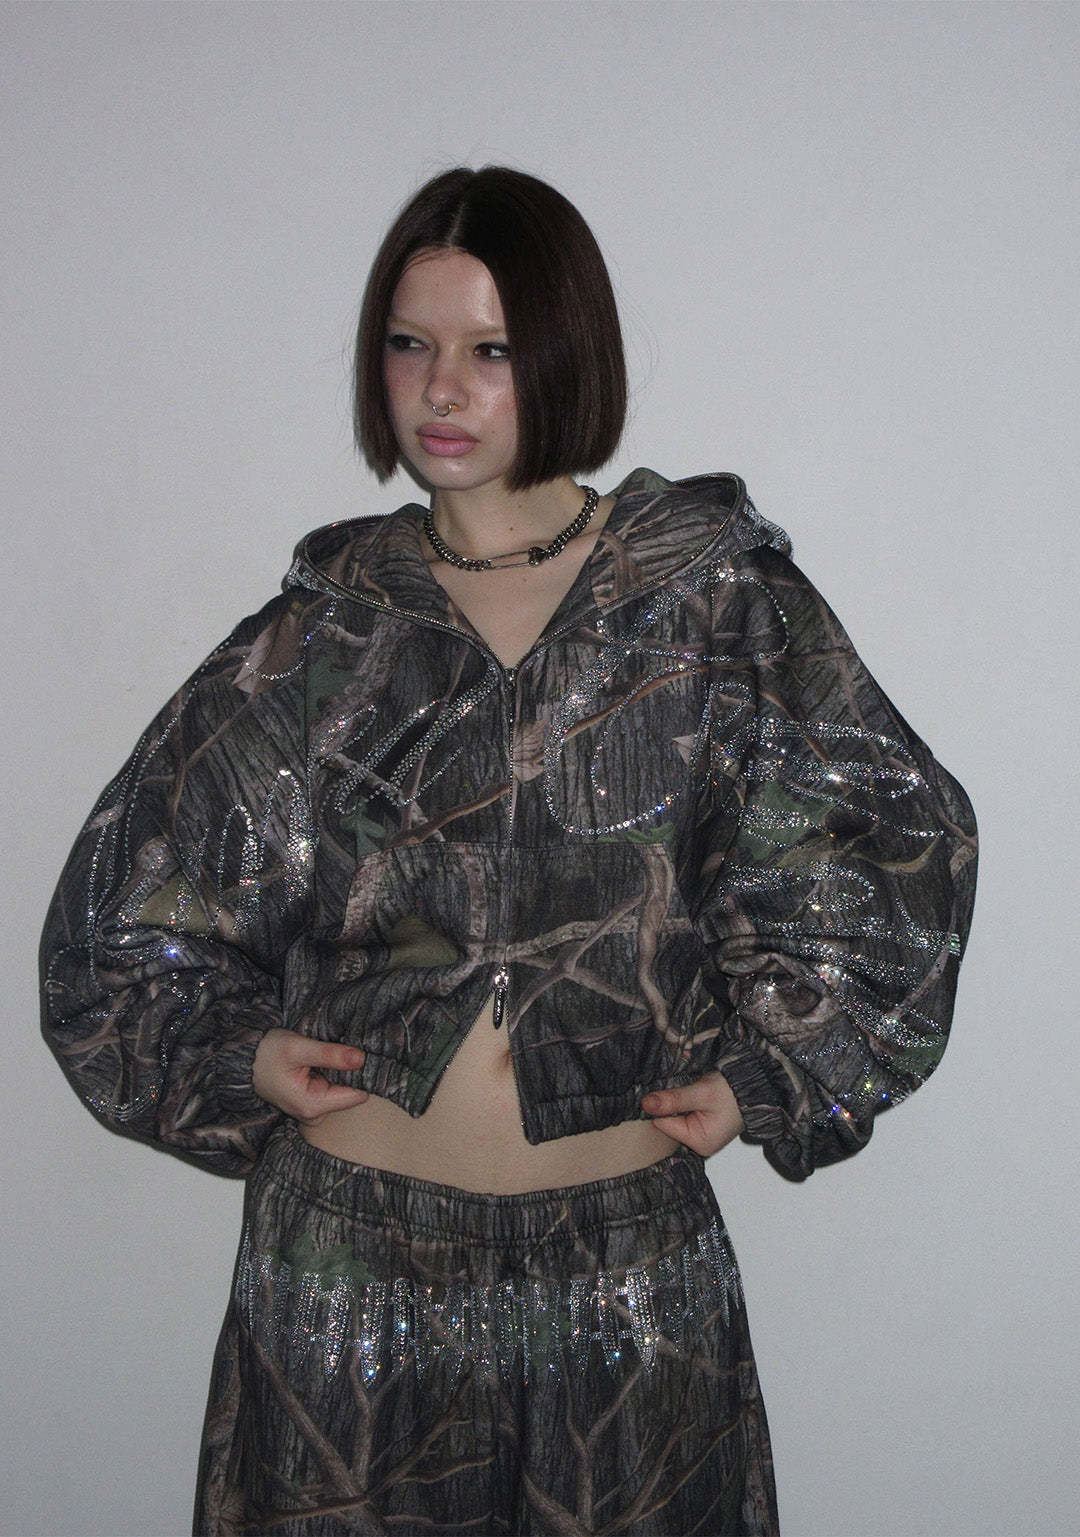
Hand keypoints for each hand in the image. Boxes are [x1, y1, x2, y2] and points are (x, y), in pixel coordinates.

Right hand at [252, 1028, 368, 1124]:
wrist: (244, 1060)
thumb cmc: (267, 1053)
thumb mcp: (298, 1047)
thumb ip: (330, 1054)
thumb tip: (361, 1059)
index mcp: (312, 1105)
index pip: (355, 1095)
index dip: (363, 1075)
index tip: (365, 1056)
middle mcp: (314, 1115)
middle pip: (351, 1095)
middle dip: (352, 1074)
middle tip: (346, 1050)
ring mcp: (312, 1111)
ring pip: (343, 1092)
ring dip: (342, 1074)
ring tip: (333, 1055)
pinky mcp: (312, 1103)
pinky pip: (333, 1090)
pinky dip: (333, 1076)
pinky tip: (325, 1063)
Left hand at [641, 1071, 744, 1157]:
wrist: (753, 1086)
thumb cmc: (733, 1093)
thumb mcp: (701, 1093)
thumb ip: (673, 1100)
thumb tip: (646, 1104)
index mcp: (699, 1142)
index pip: (663, 1125)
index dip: (659, 1107)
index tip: (662, 1092)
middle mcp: (699, 1144)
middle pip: (667, 1126)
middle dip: (667, 1108)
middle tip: (678, 1091)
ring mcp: (700, 1136)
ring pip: (673, 1120)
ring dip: (675, 1105)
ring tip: (687, 1093)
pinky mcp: (701, 1127)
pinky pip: (682, 1118)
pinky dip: (681, 1106)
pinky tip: (689, 1098)